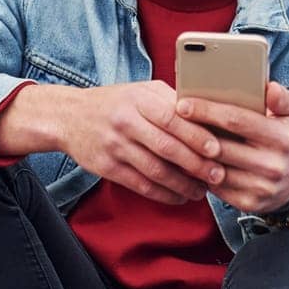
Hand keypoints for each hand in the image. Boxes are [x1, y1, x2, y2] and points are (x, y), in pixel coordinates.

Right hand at [60, 81, 226, 204]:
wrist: (69, 117)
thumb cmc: (115, 103)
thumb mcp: (141, 91)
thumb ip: (171, 101)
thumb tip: (208, 117)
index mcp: (138, 99)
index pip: (173, 118)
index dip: (197, 136)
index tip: (218, 149)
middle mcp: (126, 121)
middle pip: (167, 147)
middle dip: (197, 165)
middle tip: (218, 175)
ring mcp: (115, 146)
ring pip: (156, 171)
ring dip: (183, 185)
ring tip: (201, 190)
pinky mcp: (108, 168)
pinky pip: (141, 185)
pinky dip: (164, 194)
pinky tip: (179, 196)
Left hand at [175, 81, 288, 214]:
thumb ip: (283, 98)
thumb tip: (268, 87)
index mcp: (281, 138)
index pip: (237, 120)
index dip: (207, 111)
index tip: (182, 103)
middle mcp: (272, 164)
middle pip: (220, 146)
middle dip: (191, 132)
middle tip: (169, 120)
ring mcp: (261, 187)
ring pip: (214, 169)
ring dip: (191, 155)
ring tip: (174, 139)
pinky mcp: (249, 203)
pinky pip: (216, 188)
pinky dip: (199, 175)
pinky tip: (187, 161)